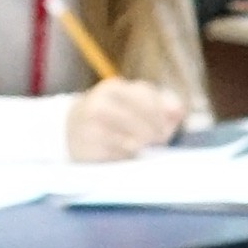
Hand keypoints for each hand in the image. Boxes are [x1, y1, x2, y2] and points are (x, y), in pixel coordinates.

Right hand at [65, 77, 187, 162]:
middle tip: (160, 141)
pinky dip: (129, 158)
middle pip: (140, 122)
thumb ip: (159, 104)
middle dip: (155, 133)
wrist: (70, 129)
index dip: (161, 115)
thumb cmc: (111, 115)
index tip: (167, 127)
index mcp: (113, 88)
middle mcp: (100, 104)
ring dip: (144, 148)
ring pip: (131, 141)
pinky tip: (131, 156)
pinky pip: (118, 156)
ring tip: (146, 148)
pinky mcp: (89, 149)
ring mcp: (92, 127)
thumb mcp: (131, 102)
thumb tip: (178, 111)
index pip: (146, 99)